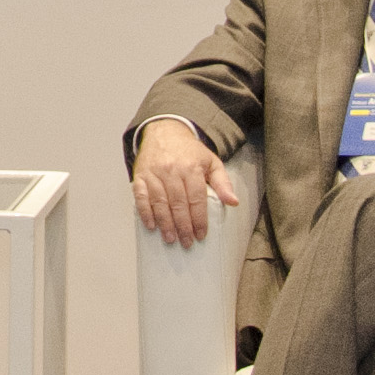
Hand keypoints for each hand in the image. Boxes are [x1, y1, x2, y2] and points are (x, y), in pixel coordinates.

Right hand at [130, 116, 239, 248]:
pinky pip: (141, 196)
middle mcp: (172, 170)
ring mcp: (154, 173)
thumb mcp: (211, 162)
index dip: (199, 218)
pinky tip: (151, 225)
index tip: (201, 234)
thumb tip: (233, 202)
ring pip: (160, 202)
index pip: (197, 198)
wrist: (164, 131)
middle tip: (187, 242)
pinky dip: (145, 212)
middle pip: (178, 203)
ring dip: (165, 223)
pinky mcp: (140, 176)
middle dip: (183, 226)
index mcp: (191, 167)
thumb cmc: (189, 151)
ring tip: (171, 238)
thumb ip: (223, 182)